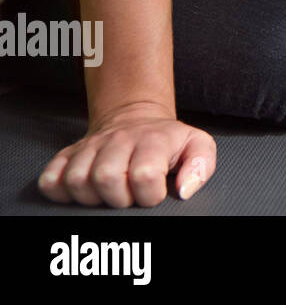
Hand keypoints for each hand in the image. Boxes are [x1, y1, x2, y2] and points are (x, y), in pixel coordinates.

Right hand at [38, 101, 215, 207]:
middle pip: (106, 178)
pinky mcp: (67, 155)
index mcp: (153, 140)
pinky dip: (61, 191)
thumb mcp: (197, 146)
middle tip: (129, 195)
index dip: (149, 194)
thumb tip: (184, 190)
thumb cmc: (168, 142)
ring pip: (77, 181)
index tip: (154, 193)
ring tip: (108, 193)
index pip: (144, 175)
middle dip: (119, 198)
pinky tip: (83, 191)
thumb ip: (202, 166)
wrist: (137, 118)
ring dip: (92, 197)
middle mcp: (119, 140)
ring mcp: (90, 147)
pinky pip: (51, 180)